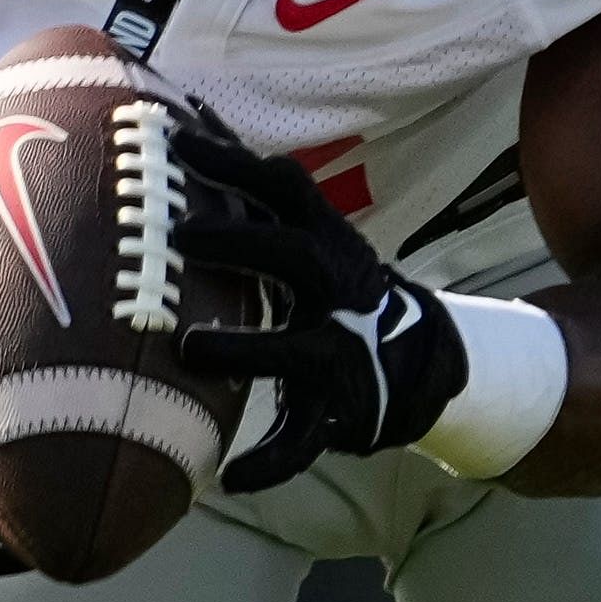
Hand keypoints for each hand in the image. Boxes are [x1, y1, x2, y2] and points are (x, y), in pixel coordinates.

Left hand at [171, 129, 468, 492]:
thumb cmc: (335, 290)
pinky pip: (305, 440)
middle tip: (178, 234)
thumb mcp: (307, 238)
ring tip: (188, 352)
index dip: (234, 161)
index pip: (283, 189)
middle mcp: (336, 288)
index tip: (179, 137)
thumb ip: (252, 198)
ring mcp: (341, 350)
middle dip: (240, 243)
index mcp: (324, 242)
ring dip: (246, 348)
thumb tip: (184, 121)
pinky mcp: (340, 409)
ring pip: (299, 350)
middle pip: (295, 256)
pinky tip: (232, 480)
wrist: (422, 364)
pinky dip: (271, 462)